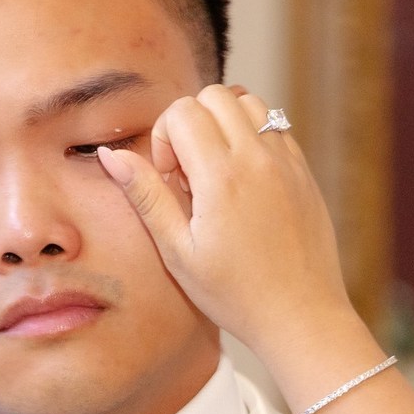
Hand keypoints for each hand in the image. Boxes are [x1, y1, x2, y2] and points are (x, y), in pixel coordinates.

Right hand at [95, 85, 358, 365]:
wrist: (301, 317)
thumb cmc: (234, 294)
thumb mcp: (178, 251)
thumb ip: (146, 196)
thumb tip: (109, 154)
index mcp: (222, 177)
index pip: (183, 111)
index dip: (164, 140)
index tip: (171, 182)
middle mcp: (258, 158)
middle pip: (214, 96)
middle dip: (190, 124)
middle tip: (190, 175)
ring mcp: (287, 161)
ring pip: (248, 102)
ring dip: (223, 124)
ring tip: (215, 171)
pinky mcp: (304, 171)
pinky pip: (275, 126)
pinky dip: (251, 137)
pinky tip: (243, 182)